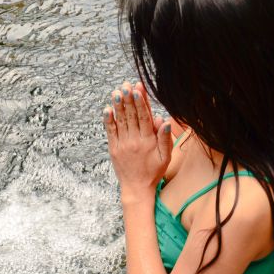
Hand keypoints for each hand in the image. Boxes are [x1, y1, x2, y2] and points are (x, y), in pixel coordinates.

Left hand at [103, 80, 172, 204]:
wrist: (136, 187)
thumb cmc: (154, 171)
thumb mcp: (165, 157)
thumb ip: (165, 139)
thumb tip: (164, 121)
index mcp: (148, 141)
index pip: (144, 117)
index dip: (141, 102)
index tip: (138, 89)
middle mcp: (134, 141)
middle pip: (131, 116)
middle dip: (128, 99)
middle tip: (125, 85)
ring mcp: (122, 144)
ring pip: (120, 121)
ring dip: (118, 105)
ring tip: (116, 92)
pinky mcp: (113, 148)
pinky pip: (110, 132)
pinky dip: (108, 120)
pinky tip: (107, 109)